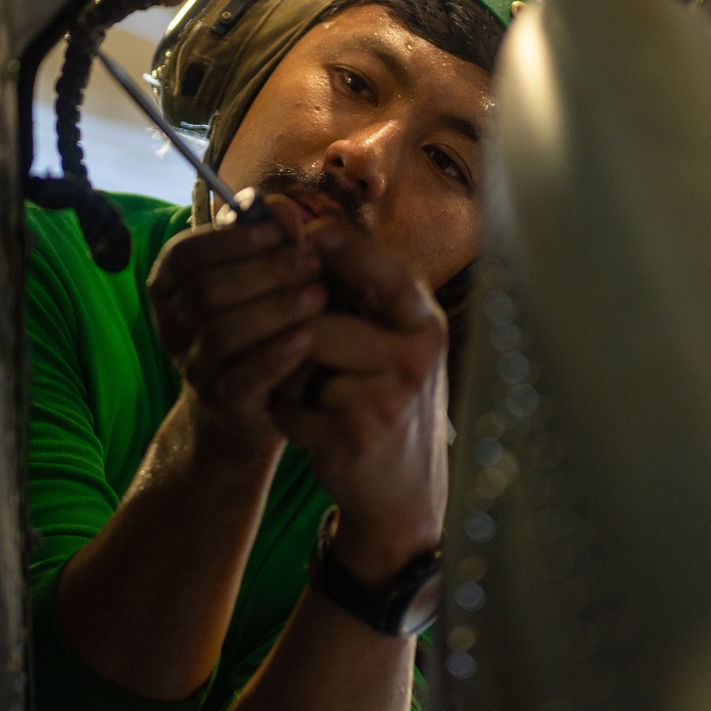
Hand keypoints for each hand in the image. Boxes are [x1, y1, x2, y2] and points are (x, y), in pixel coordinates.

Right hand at [147, 198, 324, 449]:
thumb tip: (282, 208)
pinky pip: (242, 378)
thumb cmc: (256, 322)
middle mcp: (172, 326)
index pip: (183, 256)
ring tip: (317, 296)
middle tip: (311, 262)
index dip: (229, 240)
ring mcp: (194, 366)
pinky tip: (307, 338)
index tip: (277, 233)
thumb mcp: (258, 276)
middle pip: (206, 291)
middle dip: (264, 271)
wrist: (251, 398)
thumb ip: (267, 239)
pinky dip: (275, 356)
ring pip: (221, 332)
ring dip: (274, 309)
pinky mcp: (222, 400)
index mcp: (169, 288)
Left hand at [270, 223, 449, 583]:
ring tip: (303, 386)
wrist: (402, 490)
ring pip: (300, 363)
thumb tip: (296, 221)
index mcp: (424, 324)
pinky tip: (307, 422)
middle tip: (289, 344)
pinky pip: (291, 406)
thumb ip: (353, 289)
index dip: (344, 247)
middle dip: (290, 331)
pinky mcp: (356, 438)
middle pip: (320, 321)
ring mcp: (388, 399)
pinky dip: (286, 412)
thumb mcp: (389, 341)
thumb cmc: (385, 398)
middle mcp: (416, 356)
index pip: (384, 273)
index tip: (307, 232)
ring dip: (287, 374)